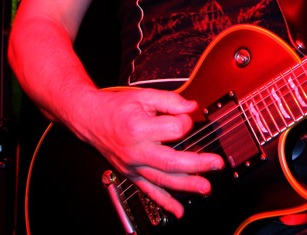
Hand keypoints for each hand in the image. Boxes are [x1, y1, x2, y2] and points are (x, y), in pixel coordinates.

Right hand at [74, 87, 224, 217]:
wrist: (90, 119)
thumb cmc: (116, 107)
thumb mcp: (144, 96)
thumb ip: (170, 100)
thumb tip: (191, 107)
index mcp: (138, 128)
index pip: (173, 129)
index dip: (186, 122)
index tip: (187, 117)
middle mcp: (135, 150)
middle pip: (170, 162)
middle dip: (197, 164)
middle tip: (216, 164)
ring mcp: (133, 166)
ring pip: (162, 180)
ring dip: (186, 186)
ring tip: (205, 187)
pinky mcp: (132, 174)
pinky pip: (150, 191)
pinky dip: (165, 202)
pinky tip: (179, 210)